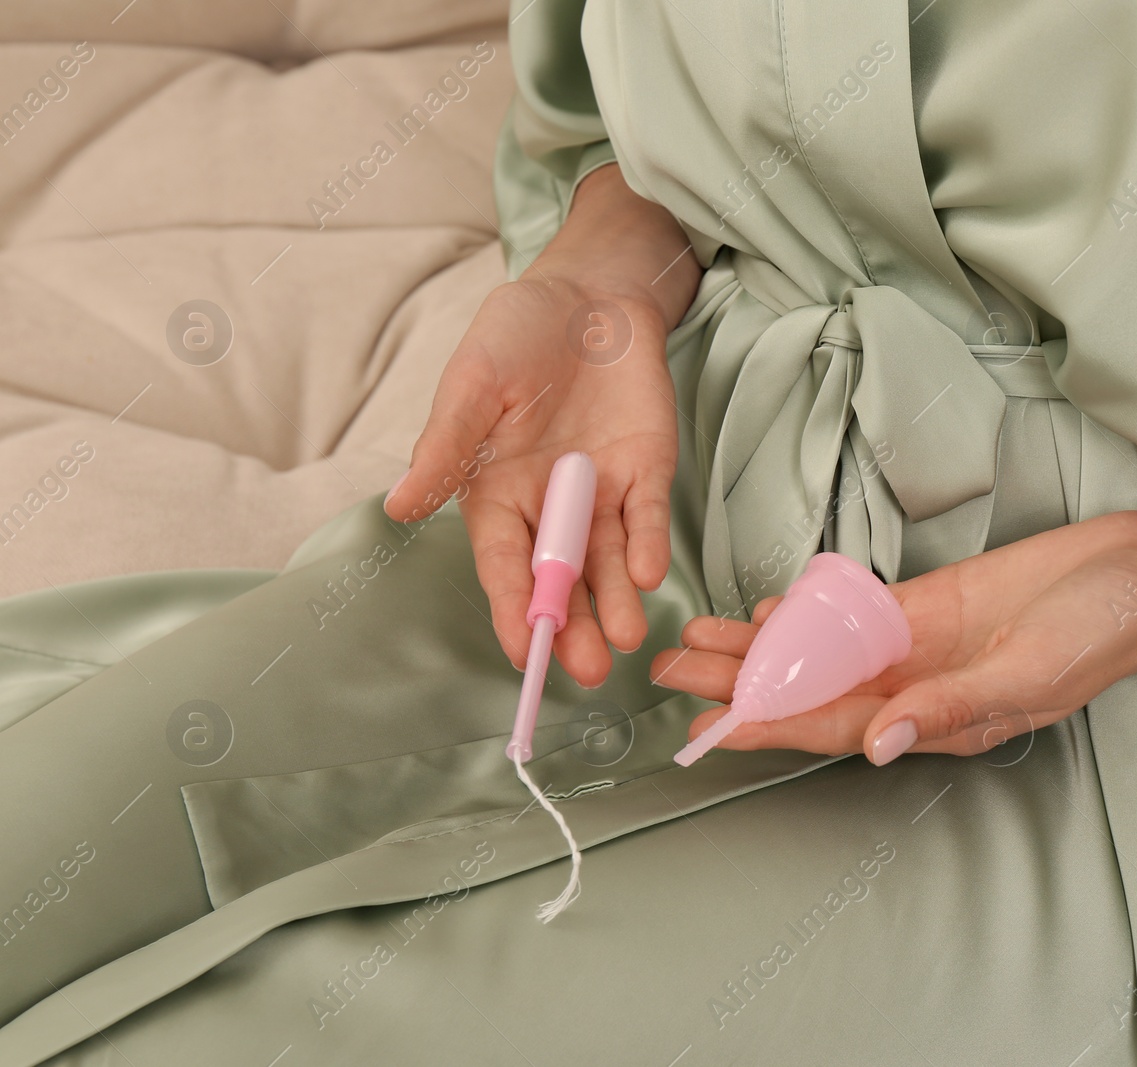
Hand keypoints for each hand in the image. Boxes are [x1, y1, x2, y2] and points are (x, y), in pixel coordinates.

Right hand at [386, 165, 701, 683]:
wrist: (590, 293)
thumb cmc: (517, 334)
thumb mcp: (473, 383)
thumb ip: (445, 447)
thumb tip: (399, 507)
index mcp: (497, 492)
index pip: (505, 565)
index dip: (514, 609)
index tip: (522, 653)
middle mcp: (550, 504)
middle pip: (561, 577)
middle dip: (571, 624)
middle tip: (584, 668)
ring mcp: (601, 491)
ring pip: (608, 560)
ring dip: (615, 600)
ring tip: (621, 640)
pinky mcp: (645, 470)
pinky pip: (645, 516)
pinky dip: (646, 544)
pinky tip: (646, 575)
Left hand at [650, 440, 1136, 762]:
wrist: (1136, 570)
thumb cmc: (1099, 629)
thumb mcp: (1031, 670)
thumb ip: (955, 703)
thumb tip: (881, 740)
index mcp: (939, 718)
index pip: (836, 725)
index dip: (770, 724)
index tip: (707, 723)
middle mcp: (916, 687)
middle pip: (810, 690)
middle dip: (739, 684)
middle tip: (666, 672)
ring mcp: (918, 644)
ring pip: (820, 651)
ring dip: (758, 649)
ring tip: (691, 640)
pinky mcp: (926, 602)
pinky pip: (852, 613)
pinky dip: (807, 612)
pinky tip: (762, 610)